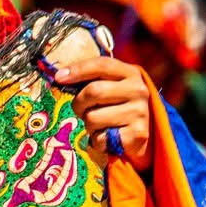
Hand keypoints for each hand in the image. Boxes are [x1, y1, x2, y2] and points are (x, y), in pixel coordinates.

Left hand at [53, 53, 153, 173]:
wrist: (147, 138)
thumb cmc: (120, 109)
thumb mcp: (113, 88)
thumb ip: (94, 80)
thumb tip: (60, 77)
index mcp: (131, 73)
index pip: (101, 65)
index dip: (77, 70)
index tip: (58, 77)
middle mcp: (138, 90)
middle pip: (93, 92)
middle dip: (79, 104)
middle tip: (81, 110)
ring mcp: (139, 113)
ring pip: (93, 118)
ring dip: (88, 126)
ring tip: (100, 126)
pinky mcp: (136, 135)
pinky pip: (100, 139)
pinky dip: (97, 141)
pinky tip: (108, 138)